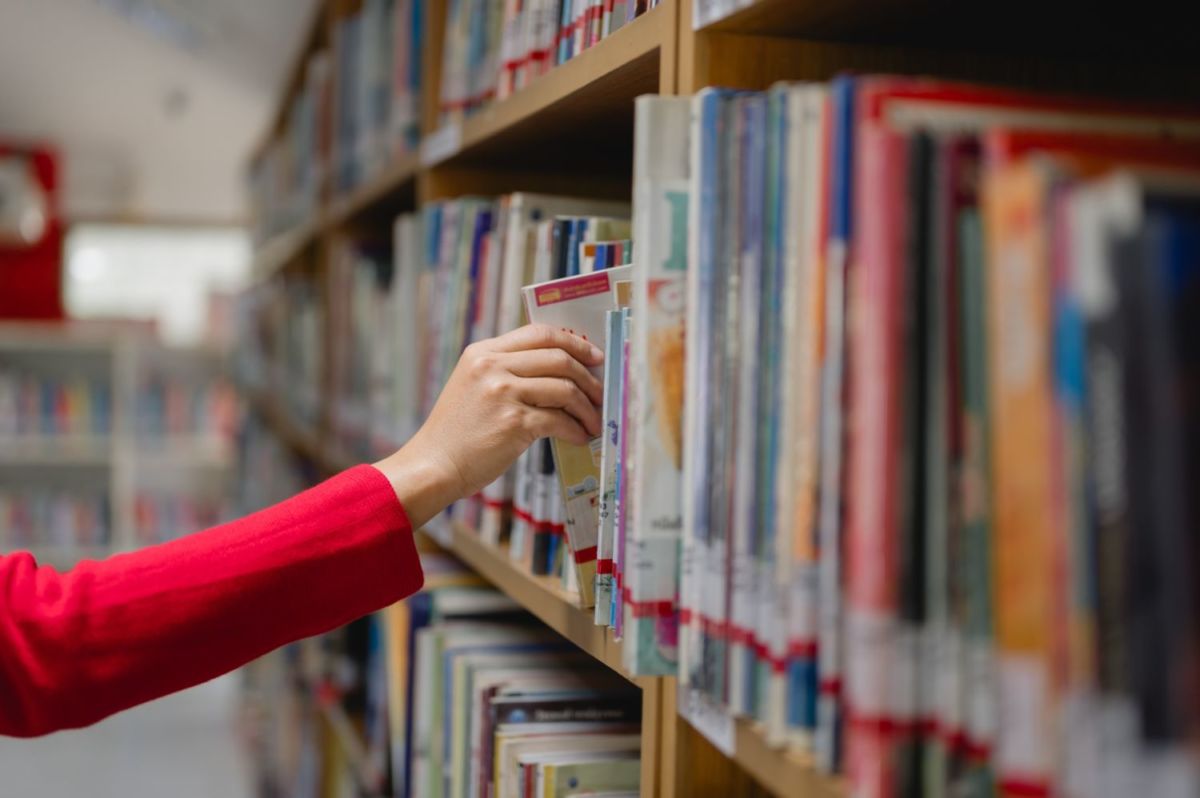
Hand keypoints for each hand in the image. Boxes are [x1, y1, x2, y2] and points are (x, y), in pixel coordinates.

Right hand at [373, 324, 603, 527]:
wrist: (433, 465)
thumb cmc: (457, 432)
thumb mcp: (473, 386)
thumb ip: (506, 372)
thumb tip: (560, 373)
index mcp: (483, 352)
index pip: (538, 333)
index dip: (573, 341)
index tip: (593, 355)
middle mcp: (492, 366)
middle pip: (558, 357)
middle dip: (588, 376)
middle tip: (600, 392)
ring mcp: (503, 393)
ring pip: (565, 389)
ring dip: (587, 408)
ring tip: (593, 421)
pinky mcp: (514, 423)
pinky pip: (560, 420)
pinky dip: (576, 429)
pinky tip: (579, 437)